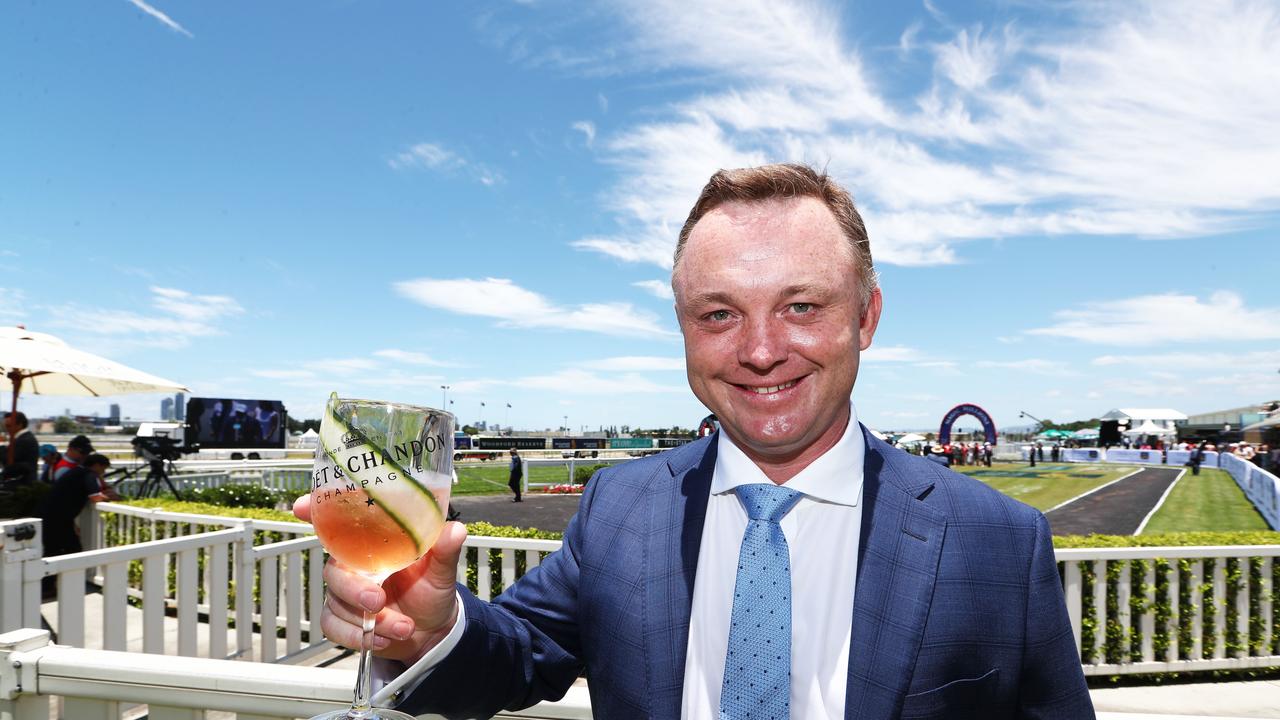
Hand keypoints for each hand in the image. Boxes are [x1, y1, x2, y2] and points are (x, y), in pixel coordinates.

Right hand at [293, 494, 466, 664]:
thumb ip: (444, 549)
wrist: (432, 630)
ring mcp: (345, 593)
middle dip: (354, 589)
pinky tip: (384, 638)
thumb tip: (455, 530)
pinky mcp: (342, 619)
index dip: (314, 511)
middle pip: (333, 571)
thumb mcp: (441, 569)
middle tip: (378, 601)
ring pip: (336, 603)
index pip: (337, 522)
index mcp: (372, 543)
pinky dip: (358, 636)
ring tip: (403, 627)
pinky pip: (334, 627)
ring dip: (369, 621)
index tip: (300, 507)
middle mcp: (354, 565)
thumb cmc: (431, 590)